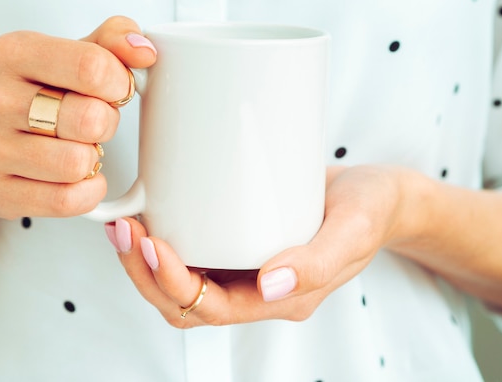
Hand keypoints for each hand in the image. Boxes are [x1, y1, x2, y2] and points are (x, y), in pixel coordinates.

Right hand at [0, 16, 156, 218]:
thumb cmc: (39, 95)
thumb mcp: (73, 54)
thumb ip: (114, 40)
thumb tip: (144, 50)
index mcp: (12, 52)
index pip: (92, 66)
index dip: (120, 84)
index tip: (115, 89)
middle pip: (90, 118)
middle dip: (107, 123)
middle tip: (95, 123)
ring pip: (77, 163)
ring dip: (93, 159)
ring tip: (78, 147)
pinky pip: (66, 200)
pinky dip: (87, 192)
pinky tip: (79, 179)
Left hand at [109, 165, 423, 327]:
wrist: (376, 193)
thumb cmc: (370, 211)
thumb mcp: (353, 231)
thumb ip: (317, 262)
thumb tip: (268, 286)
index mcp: (279, 299)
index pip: (210, 308)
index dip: (171, 283)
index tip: (150, 244)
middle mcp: (255, 289)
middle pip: (184, 301)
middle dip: (145, 272)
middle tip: (125, 230)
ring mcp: (246, 266)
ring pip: (182, 279)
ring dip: (146, 258)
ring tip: (127, 223)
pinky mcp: (241, 240)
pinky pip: (196, 251)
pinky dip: (166, 238)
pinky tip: (153, 209)